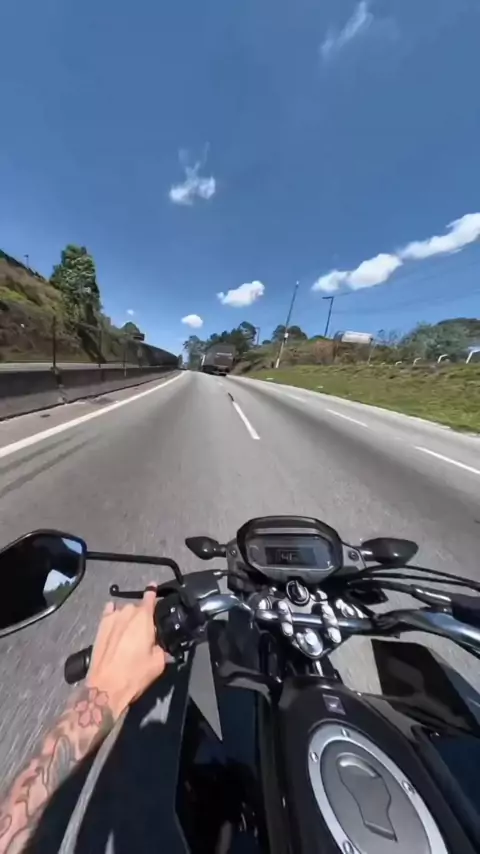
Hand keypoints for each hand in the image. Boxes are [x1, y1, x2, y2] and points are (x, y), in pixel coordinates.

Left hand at [86, 586, 165, 720]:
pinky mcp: (99, 628)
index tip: (154, 586)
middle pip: (137, 607)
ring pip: (123, 611)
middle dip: (142, 615)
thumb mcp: (158, 662)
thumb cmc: (135, 674)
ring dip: (128, 617)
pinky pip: (108, 613)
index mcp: (143, 618)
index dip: (153, 592)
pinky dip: (113, 614)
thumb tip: (160, 646)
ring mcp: (110, 619)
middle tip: (146, 631)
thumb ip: (161, 648)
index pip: (150, 597)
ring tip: (130, 631)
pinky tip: (115, 618)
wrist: (106, 687)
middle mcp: (127, 613)